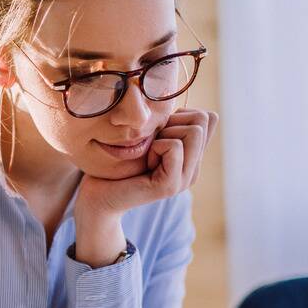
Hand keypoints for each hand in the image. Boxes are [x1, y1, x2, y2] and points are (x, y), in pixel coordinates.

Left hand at [73, 109, 218, 266]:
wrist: (98, 196)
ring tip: (148, 155)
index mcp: (192, 158)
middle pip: (202, 121)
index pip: (208, 118)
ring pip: (193, 131)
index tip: (157, 133)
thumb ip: (174, 127)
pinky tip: (145, 163)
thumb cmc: (119, 163)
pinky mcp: (170, 185)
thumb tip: (204, 111)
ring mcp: (184, 179)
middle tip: (151, 145)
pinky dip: (155, 147)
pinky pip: (174, 146)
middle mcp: (192, 169)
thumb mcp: (150, 138)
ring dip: (164, 135)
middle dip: (172, 123)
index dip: (179, 115)